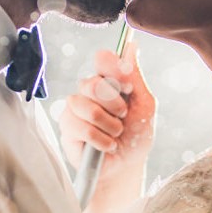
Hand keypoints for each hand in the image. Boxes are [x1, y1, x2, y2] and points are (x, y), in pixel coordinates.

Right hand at [59, 43, 155, 194]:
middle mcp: (88, 90)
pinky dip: (102, 140)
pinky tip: (107, 145)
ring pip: (85, 106)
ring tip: (116, 133)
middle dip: (113, 102)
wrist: (127, 166)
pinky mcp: (67, 128)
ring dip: (108, 124)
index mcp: (108, 80)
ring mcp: (74, 109)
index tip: (127, 87)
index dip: (114, 70)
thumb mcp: (144, 105)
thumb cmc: (136, 134)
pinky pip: (82, 128)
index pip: (102, 59)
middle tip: (123, 115)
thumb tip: (132, 46)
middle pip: (91, 82)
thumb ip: (135, 77)